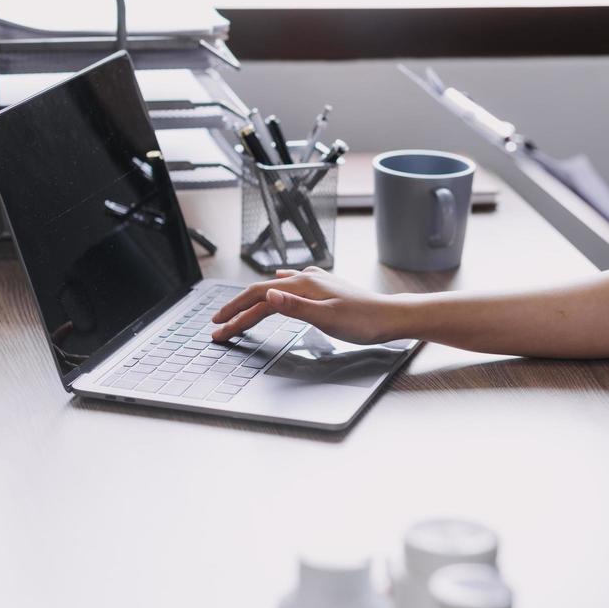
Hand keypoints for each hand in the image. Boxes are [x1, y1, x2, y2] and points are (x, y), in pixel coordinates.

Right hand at [211, 267, 400, 344]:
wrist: (390, 317)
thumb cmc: (363, 321)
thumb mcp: (327, 317)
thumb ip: (295, 307)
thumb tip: (268, 294)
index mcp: (303, 286)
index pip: (258, 298)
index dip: (235, 313)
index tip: (219, 328)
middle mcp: (306, 279)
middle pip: (261, 293)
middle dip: (237, 309)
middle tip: (218, 324)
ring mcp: (315, 283)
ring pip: (274, 290)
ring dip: (253, 301)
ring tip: (239, 308)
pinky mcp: (323, 289)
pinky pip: (291, 285)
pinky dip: (276, 289)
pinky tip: (278, 284)